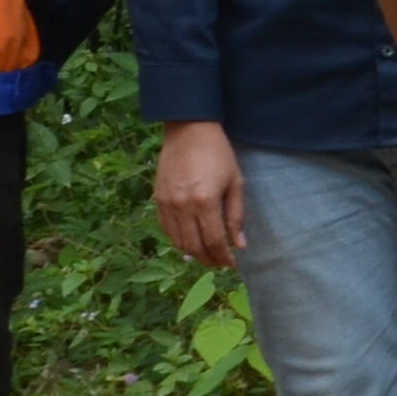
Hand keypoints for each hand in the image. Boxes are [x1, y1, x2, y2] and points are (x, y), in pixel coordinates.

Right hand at [153, 121, 247, 265]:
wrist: (189, 131)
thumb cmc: (219, 154)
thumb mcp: (235, 183)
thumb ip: (236, 216)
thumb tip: (239, 245)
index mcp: (205, 201)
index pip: (214, 240)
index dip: (223, 256)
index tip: (232, 264)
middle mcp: (182, 206)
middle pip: (194, 245)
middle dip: (209, 259)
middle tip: (220, 264)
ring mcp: (167, 203)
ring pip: (177, 241)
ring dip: (193, 253)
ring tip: (207, 256)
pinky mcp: (157, 199)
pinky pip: (166, 228)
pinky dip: (178, 240)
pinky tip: (190, 242)